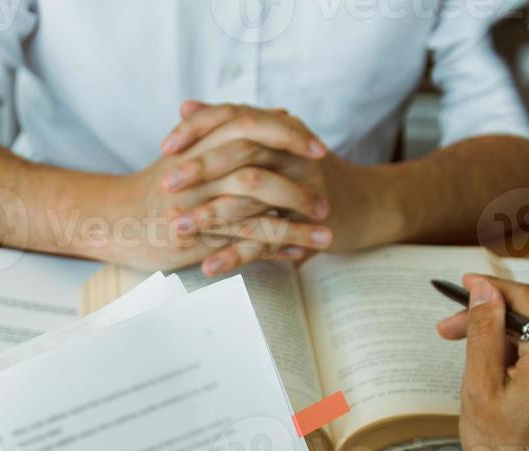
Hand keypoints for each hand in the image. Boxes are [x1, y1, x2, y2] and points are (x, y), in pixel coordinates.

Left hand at [159, 101, 398, 274]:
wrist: (362, 204)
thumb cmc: (302, 173)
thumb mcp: (268, 144)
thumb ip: (226, 126)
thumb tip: (184, 105)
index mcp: (277, 130)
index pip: (233, 116)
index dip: (198, 129)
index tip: (165, 146)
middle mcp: (290, 153)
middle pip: (242, 151)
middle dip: (201, 168)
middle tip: (167, 185)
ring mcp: (302, 188)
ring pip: (252, 198)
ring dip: (212, 215)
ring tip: (178, 229)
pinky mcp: (307, 225)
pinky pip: (267, 240)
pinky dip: (236, 254)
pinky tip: (209, 267)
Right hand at [437, 276, 528, 450]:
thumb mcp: (481, 388)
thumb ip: (484, 333)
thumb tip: (485, 291)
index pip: (522, 298)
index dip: (488, 288)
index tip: (463, 284)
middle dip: (491, 315)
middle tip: (451, 331)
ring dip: (508, 333)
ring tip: (473, 356)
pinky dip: (527, 351)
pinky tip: (503, 371)